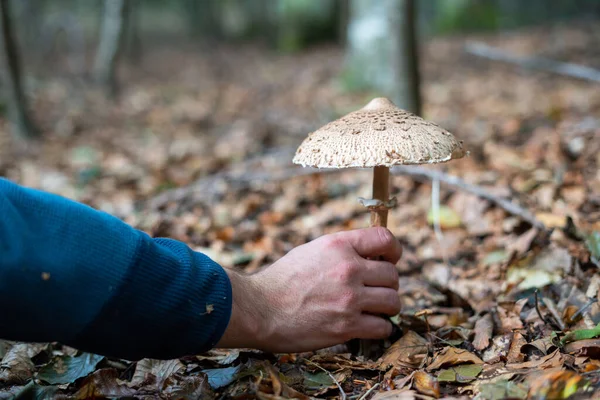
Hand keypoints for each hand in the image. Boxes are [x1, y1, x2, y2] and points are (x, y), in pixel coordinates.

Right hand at [216, 227, 401, 352]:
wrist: (258, 309)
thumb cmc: (281, 281)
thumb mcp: (311, 251)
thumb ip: (341, 251)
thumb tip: (369, 256)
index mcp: (339, 245)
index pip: (385, 239)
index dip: (393, 250)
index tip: (390, 260)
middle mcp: (348, 269)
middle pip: (393, 275)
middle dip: (387, 284)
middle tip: (373, 291)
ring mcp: (349, 298)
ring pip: (393, 301)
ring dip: (386, 307)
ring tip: (372, 310)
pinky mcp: (347, 326)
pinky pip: (383, 326)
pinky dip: (379, 328)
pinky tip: (366, 326)